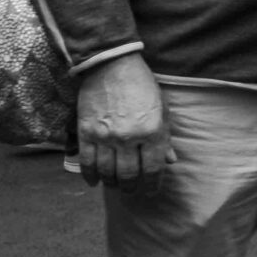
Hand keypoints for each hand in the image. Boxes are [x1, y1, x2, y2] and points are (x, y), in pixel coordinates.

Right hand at [75, 55, 175, 193]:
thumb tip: (169, 161)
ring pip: (107, 172)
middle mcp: (129, 137)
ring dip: (112, 183)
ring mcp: (105, 136)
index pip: (152, 169)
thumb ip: (165, 137)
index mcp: (152, 131)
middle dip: (131, 188)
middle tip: (132, 191)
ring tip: (116, 186)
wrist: (112, 65)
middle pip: (128, 175)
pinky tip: (94, 182)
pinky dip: (90, 176)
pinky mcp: (86, 132)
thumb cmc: (142, 86)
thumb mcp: (162, 109)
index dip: (152, 185)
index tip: (150, 191)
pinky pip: (86, 162)